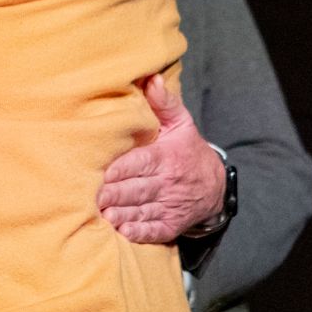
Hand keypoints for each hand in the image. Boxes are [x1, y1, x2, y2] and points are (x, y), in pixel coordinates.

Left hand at [97, 74, 225, 242]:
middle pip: (138, 189)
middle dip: (116, 193)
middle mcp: (168, 183)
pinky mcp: (170, 225)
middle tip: (96, 196)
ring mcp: (170, 206)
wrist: (215, 186)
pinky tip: (122, 232)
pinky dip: (138, 233)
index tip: (105, 173)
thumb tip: (151, 78)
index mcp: (167, 157)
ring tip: (103, 215)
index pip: (142, 163)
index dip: (123, 169)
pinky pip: (153, 231)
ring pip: (143, 210)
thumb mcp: (182, 123)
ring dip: (122, 214)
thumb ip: (165, 102)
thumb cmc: (188, 150)